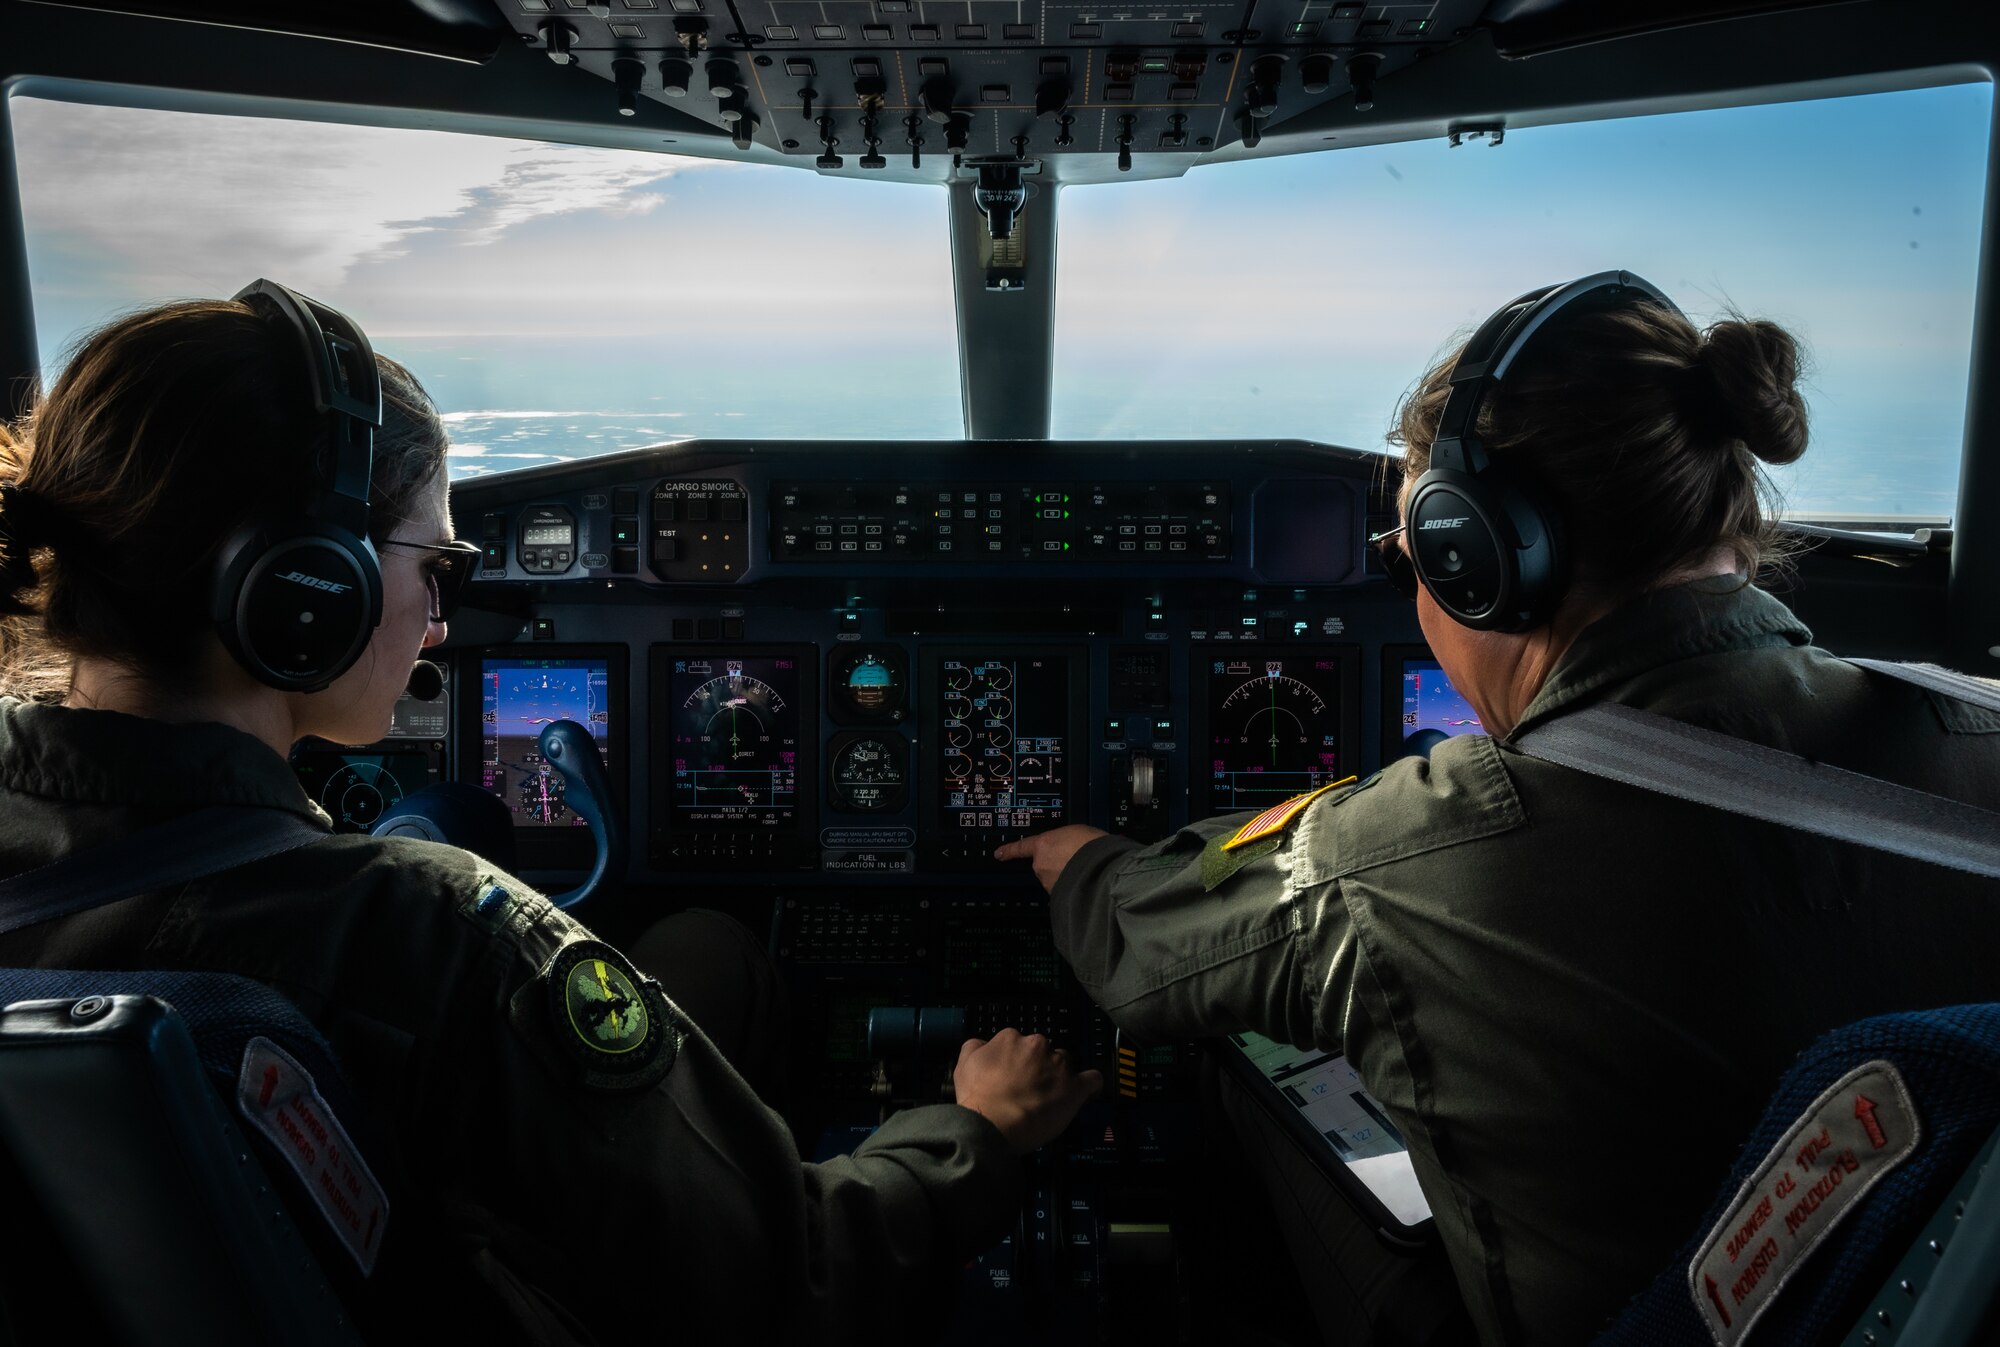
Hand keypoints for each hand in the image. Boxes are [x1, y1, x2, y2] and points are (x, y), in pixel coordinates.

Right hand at [953, 1028, 1102, 1152]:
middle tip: (1028, 1088)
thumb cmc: (978, 1098)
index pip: (1019, 1043)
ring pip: (1065, 1063)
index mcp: (1011, 1039)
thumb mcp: (964, 1065)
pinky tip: (1087, 1090)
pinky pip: (1092, 1079)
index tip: (1014, 1074)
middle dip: (1038, 1066)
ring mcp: (1059, 1065)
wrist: (993, 1124)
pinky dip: (1091, 1084)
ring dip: (1059, 1076)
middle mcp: (1037, 1046)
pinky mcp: (1075, 1087)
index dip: (1016, 1060)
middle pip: (1043, 1051)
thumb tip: (983, 1044)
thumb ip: (976, 1047)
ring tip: (1050, 1096)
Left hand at [992, 824, 1108, 894]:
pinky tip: (1084, 881)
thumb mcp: (1077, 832)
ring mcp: (1048, 881)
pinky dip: (1070, 887)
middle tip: (1076, 859)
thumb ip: (1064, 840)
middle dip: (1056, 864)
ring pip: (1053, 879)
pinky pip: (1062, 889)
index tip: (998, 854)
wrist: (1103, 867)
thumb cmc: (1094, 846)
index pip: (1021, 847)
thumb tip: (1068, 847)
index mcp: (1044, 844)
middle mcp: (1041, 864)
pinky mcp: (1057, 894)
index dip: (1009, 850)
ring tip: (1084, 869)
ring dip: (1065, 875)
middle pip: (1044, 864)